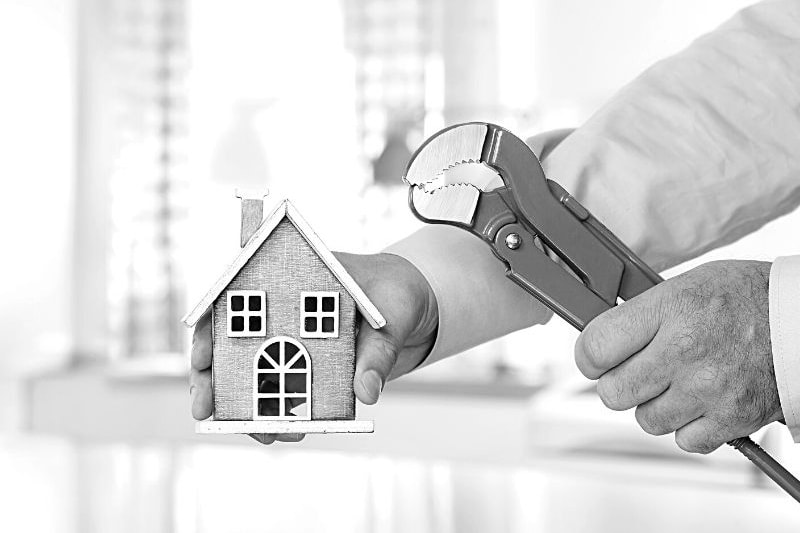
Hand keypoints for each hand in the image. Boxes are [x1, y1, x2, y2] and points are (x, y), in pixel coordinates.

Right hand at [190, 252, 438, 443]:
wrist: (413, 306)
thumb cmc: (395, 292)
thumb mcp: (393, 314)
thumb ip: (378, 352)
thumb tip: (365, 394)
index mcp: (287, 281)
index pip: (228, 297)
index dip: (206, 328)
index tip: (199, 357)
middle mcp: (280, 314)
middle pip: (227, 345)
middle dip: (211, 380)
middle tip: (205, 410)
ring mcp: (291, 345)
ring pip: (250, 377)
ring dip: (246, 407)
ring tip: (261, 430)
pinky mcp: (308, 373)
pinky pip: (284, 396)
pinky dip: (279, 415)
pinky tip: (285, 430)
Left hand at [574, 260, 782, 453]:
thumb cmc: (746, 297)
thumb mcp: (685, 286)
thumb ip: (641, 313)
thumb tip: (599, 335)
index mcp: (669, 309)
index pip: (594, 348)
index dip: (589, 356)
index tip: (596, 358)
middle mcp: (684, 350)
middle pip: (613, 392)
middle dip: (618, 383)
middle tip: (636, 370)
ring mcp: (707, 388)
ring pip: (645, 419)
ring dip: (654, 405)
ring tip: (676, 382)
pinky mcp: (730, 418)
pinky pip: (683, 439)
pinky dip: (687, 426)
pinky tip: (699, 401)